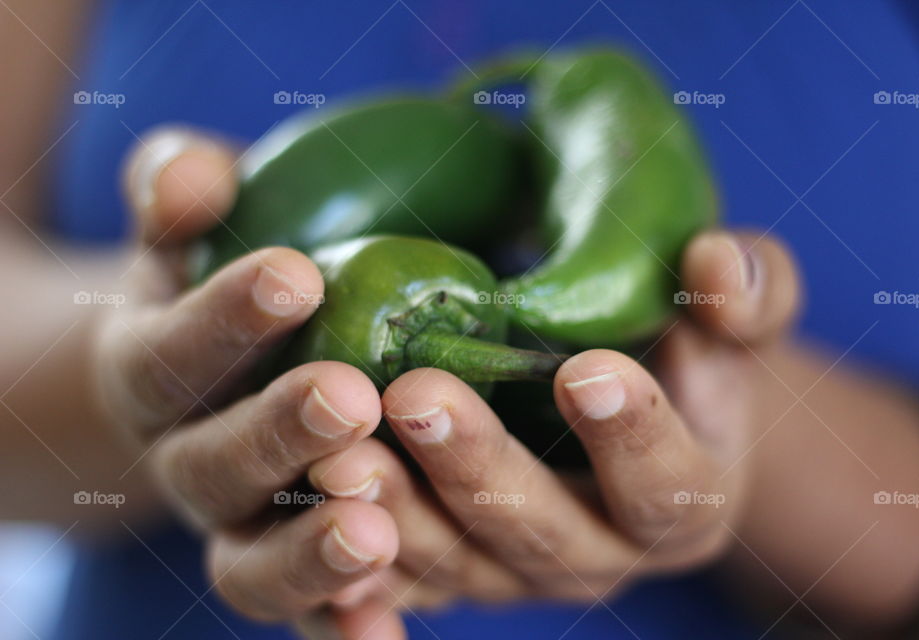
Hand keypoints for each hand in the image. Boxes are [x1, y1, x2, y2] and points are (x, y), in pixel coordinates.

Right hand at [94, 128, 400, 630]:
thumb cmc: (215, 286)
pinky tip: (386, 630)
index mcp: (152, 375)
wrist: (210, 379)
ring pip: (251, 565)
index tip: (295, 275)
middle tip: (350, 396)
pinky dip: (339, 629)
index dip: (223, 318)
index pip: (172, 352)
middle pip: (213, 468)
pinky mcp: (292, 572)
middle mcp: (185, 464)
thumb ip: (179, 193)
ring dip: (310, 554)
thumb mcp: (190, 232)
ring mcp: (238, 528)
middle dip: (277, 434)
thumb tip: (194, 175)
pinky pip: (308, 618)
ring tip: (373, 531)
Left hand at [303, 229, 800, 637]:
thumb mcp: (727, 319)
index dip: (633, 434)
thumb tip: (713, 267)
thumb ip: (749, 291)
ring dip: (395, 514)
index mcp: (682, 501)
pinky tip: (302, 505)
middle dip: (481, 472)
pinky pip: (397, 578)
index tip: (585, 369)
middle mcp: (599, 554)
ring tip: (335, 450)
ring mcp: (515, 571)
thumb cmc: (678, 354)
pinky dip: (350, 561)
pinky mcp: (449, 569)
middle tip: (417, 399)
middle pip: (543, 536)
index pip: (668, 484)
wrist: (615, 406)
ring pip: (456, 564)